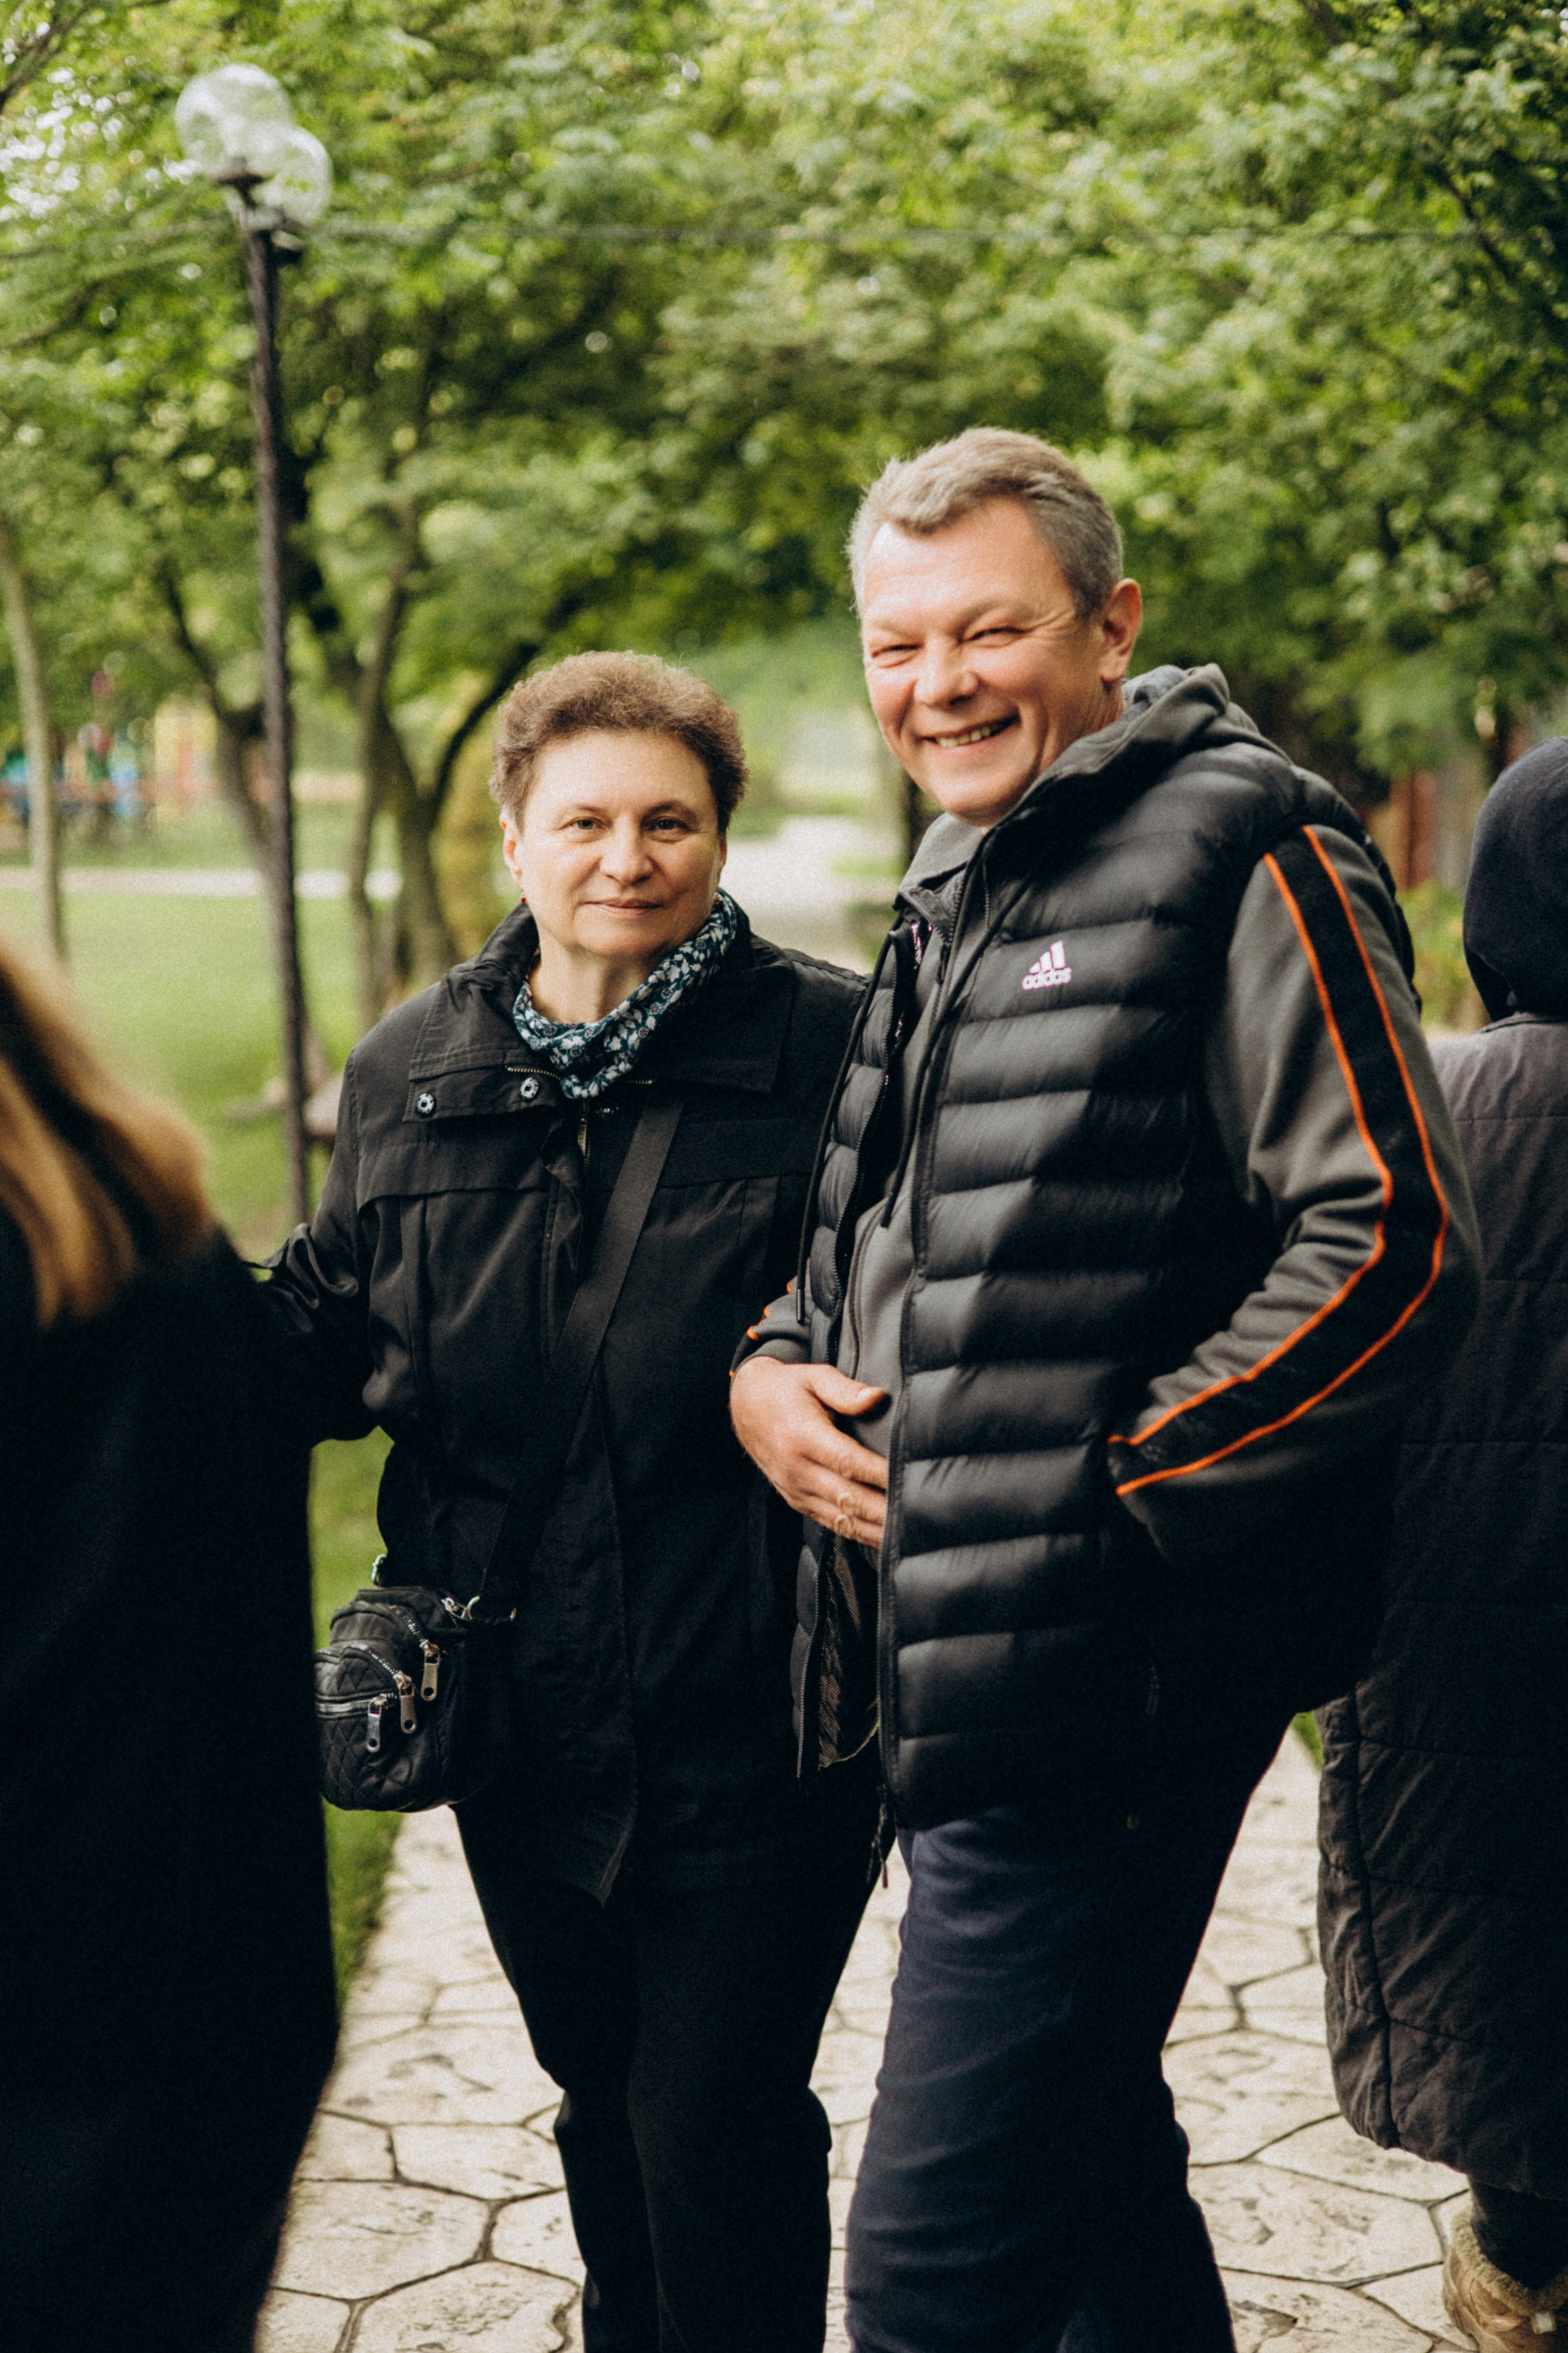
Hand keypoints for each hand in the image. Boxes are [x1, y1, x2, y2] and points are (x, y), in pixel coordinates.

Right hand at [730, 1355, 888, 1546]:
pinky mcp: (796, 1500)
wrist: (746, 1407)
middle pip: (848, 1497)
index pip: (848, 1462)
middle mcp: (796, 1468)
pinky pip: (830, 1523)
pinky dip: (857, 1533)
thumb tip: (877, 1397)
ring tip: (907, 1534)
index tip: (907, 1479)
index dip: (879, 1474)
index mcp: (802, 1436)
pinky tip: (882, 1538)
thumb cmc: (787, 1388)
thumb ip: (845, 1389)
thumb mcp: (814, 1377)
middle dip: (884, 1510)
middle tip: (919, 1516)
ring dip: (874, 1529)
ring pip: (841, 1518)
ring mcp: (794, 1489)